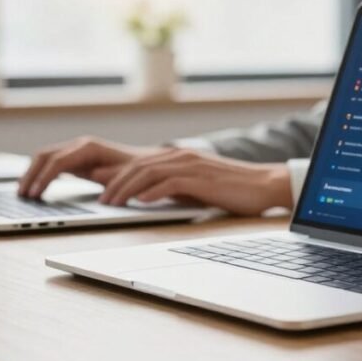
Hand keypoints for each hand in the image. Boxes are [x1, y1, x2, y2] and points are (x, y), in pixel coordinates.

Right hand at [18, 137, 161, 198]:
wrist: (147, 164)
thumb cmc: (138, 172)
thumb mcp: (126, 175)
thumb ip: (111, 175)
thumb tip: (95, 175)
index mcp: (90, 148)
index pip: (58, 161)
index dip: (43, 179)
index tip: (34, 195)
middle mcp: (80, 145)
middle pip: (45, 155)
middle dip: (30, 175)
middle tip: (21, 195)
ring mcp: (76, 150)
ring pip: (44, 157)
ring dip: (31, 173)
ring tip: (22, 193)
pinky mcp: (75, 158)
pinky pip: (51, 162)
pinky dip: (39, 173)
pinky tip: (34, 188)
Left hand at [98, 148, 292, 215]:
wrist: (264, 185)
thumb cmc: (232, 189)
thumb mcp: (196, 186)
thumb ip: (173, 187)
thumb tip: (147, 196)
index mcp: (179, 157)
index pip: (139, 162)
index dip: (116, 173)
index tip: (97, 185)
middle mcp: (182, 156)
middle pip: (138, 166)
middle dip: (114, 183)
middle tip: (101, 201)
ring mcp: (192, 166)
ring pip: (148, 173)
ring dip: (127, 189)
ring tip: (113, 204)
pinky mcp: (202, 179)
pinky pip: (170, 183)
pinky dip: (152, 192)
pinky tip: (140, 203)